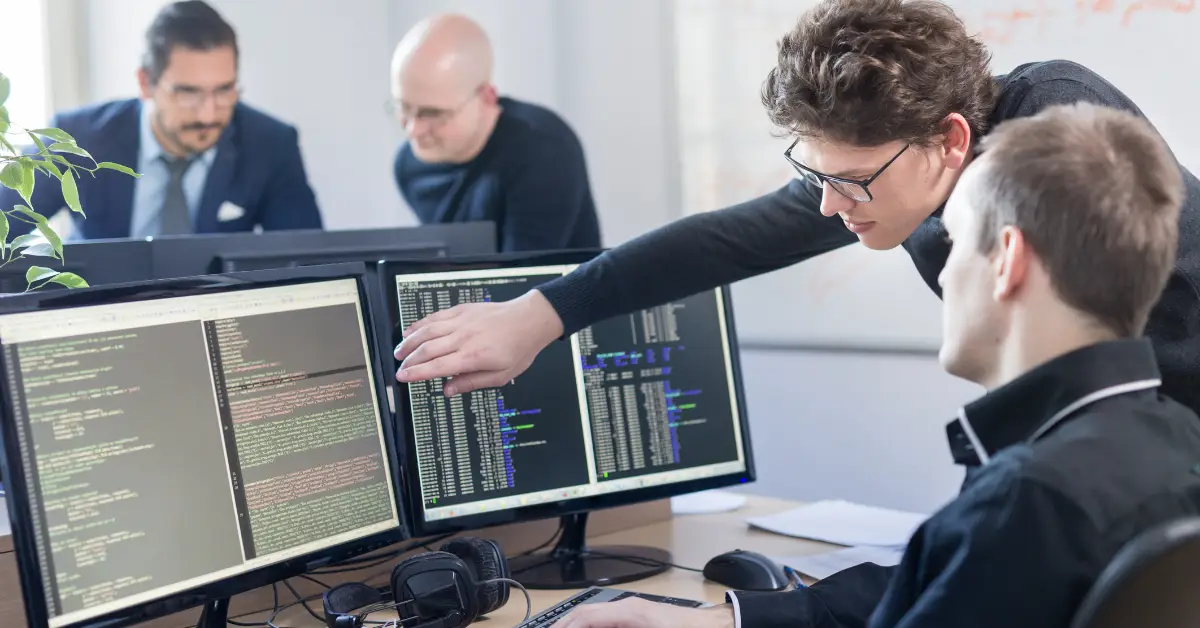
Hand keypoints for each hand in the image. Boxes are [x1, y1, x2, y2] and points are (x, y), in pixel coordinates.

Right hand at [394, 289, 563, 395]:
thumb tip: (448, 390)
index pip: (436, 367)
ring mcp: (461, 321)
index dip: (415, 373)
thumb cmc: (519, 348)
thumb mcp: (501, 376)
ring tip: (399, 350)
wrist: (529, 320)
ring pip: (427, 331)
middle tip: (398, 366)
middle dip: (409, 359)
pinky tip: (411, 330)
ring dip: (410, 341)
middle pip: (427, 349)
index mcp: (472, 357)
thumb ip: (471, 382)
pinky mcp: (462, 310)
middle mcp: (463, 338)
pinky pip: (436, 317)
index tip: (403, 377)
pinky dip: (421, 324)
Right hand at [555, 599, 734, 627]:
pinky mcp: (641, 618)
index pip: (585, 616)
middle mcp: (629, 607)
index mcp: (629, 612)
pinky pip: (610, 622)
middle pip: (587, 615)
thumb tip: (591, 624)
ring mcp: (635, 611)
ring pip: (597, 618)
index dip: (564, 626)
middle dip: (567, 626)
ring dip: (582, 627)